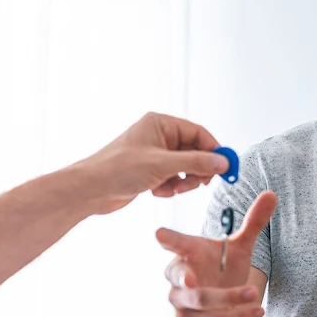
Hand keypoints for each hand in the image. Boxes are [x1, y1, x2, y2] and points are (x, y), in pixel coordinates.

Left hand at [74, 112, 231, 215]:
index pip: (199, 133)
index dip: (214, 150)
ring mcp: (155, 154)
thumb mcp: (163, 165)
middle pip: (194, 152)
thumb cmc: (116, 169)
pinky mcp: (151, 171)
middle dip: (196, 170)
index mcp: (161, 124)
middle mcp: (159, 136)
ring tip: (171, 189)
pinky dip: (170, 187)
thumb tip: (222, 162)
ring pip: (185, 168)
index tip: (226, 167)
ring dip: (183, 182)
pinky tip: (157, 191)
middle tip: (198, 184)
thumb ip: (197, 163)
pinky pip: (173, 178)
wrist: (90, 190)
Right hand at [157, 192, 277, 316]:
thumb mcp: (239, 248)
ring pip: (201, 302)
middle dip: (186, 279)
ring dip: (228, 299)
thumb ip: (253, 223)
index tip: (160, 234)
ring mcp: (181, 302)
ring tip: (254, 293)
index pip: (174, 244)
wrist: (215, 311)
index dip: (167, 239)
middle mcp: (179, 278)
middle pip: (180, 277)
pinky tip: (257, 311)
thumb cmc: (222, 271)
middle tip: (191, 280)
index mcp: (187, 253)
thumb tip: (272, 194)